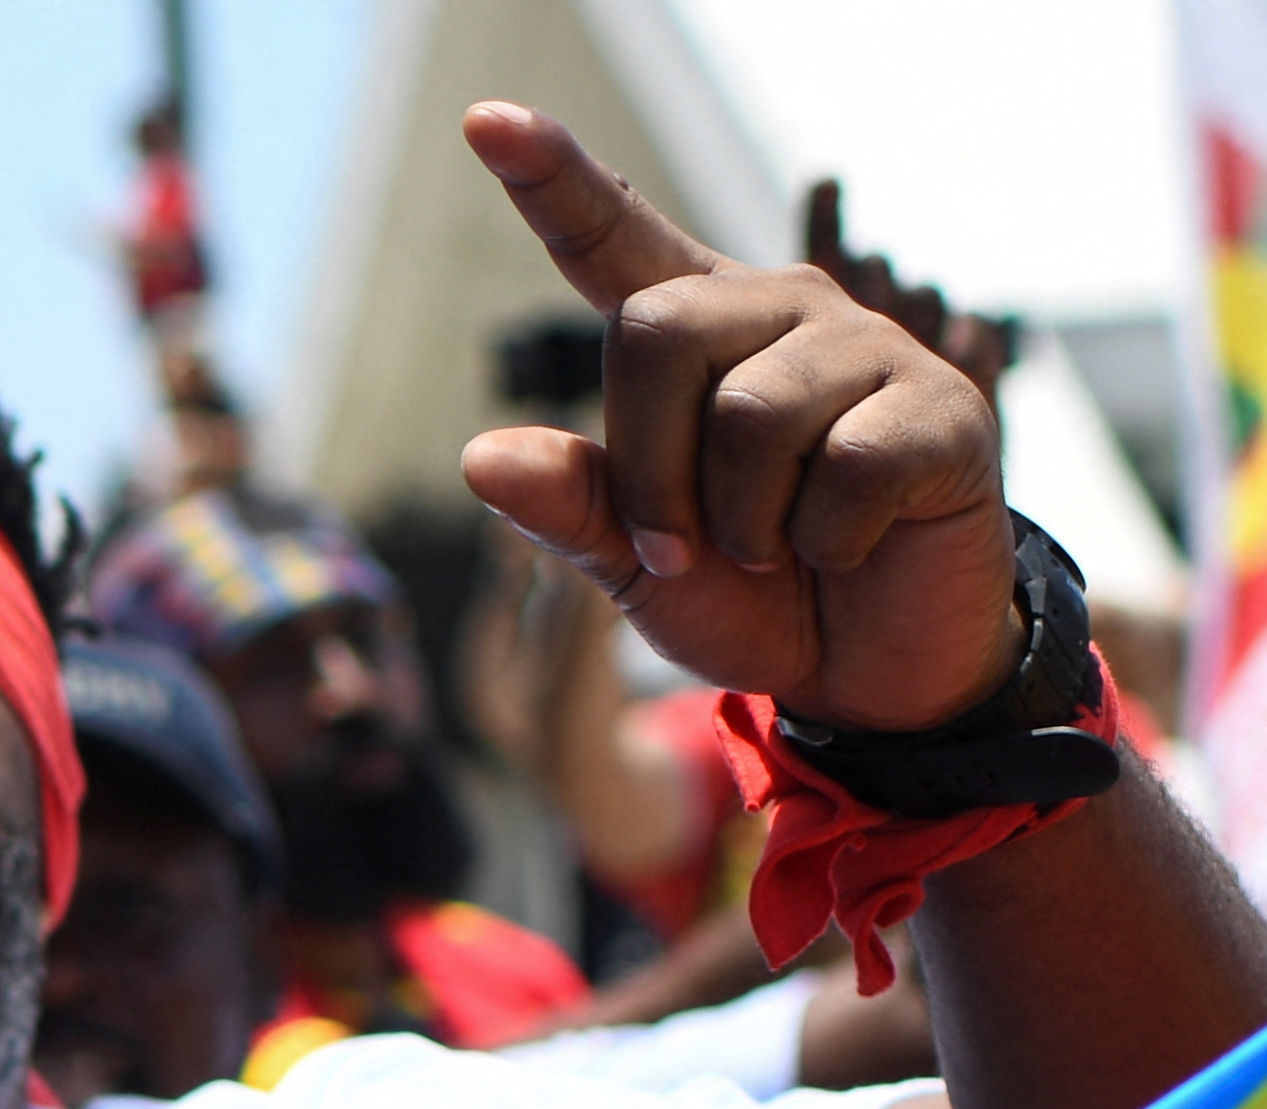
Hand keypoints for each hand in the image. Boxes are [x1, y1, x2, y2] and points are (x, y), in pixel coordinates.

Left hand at [457, 103, 1014, 733]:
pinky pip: (844, 469)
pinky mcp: (942, 405)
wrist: (862, 670)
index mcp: (693, 339)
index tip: (490, 123)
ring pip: (751, 415)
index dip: (553, 182)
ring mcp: (866, 349)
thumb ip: (568, 507)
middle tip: (687, 541)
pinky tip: (854, 541)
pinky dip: (828, 539)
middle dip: (649, 469)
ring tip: (778, 544)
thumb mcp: (633, 563)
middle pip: (656, 332)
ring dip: (742, 520)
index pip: (612, 242)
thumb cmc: (747, 593)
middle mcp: (779, 315)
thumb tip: (481, 454)